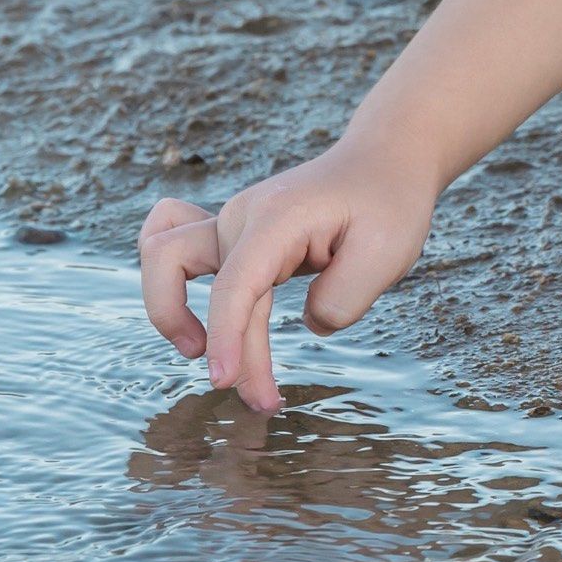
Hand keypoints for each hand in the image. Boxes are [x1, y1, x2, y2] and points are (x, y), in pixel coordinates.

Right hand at [138, 142, 436, 412]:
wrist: (384, 161)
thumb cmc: (389, 203)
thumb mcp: (387, 254)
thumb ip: (342, 299)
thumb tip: (308, 324)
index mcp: (278, 219)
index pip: (234, 285)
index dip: (224, 336)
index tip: (224, 381)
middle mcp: (243, 216)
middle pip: (210, 290)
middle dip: (223, 350)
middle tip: (262, 401)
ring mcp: (232, 221)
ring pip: (177, 270)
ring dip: (187, 321)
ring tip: (221, 368)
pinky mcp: (234, 234)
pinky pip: (172, 249)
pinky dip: (174, 289)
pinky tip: (195, 321)